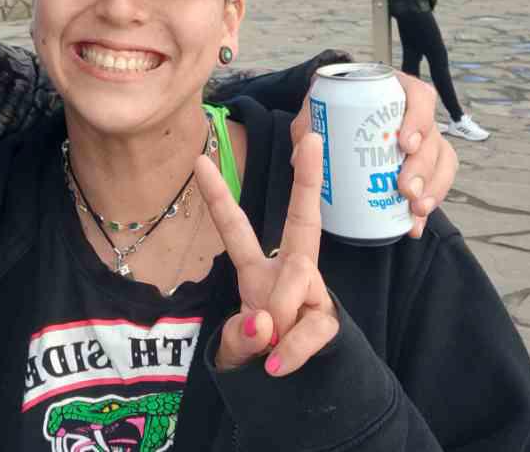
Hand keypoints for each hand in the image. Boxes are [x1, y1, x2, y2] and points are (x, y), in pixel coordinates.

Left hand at [196, 133, 337, 376]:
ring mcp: (313, 292)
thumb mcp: (234, 349)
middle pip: (303, 217)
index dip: (217, 195)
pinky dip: (291, 349)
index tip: (199, 158)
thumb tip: (264, 322)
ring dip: (278, 312)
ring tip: (267, 343)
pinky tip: (276, 364)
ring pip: (298, 276)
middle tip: (309, 136)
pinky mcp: (330, 320)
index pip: (234, 227)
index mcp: (255, 268)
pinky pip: (313, 324)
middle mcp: (289, 270)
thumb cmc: (257, 355)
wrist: (294, 393)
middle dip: (307, 177)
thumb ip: (240, 338)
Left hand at [290, 71, 457, 238]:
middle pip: (432, 137)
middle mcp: (414, 115)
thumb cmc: (331, 111)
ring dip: (432, 188)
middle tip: (405, 188)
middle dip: (423, 167)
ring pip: (441, 162)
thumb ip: (306, 128)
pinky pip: (436, 183)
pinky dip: (427, 203)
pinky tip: (414, 222)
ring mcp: (423, 140)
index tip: (405, 143)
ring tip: (414, 208)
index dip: (419, 118)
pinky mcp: (424, 165)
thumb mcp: (315, 112)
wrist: (336, 122)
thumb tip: (300, 156)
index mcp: (394, 92)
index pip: (418, 96)